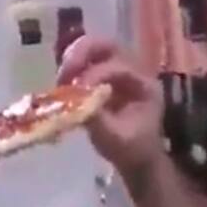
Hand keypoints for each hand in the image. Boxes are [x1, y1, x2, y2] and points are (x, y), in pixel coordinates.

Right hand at [57, 36, 165, 174]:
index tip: (76, 92)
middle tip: (64, 72)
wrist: (138, 161)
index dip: (95, 75)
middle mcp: (134, 72)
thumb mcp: (114, 140)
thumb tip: (75, 103)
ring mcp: (119, 73)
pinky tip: (63, 85)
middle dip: (83, 53)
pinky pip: (87, 63)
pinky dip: (73, 69)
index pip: (119, 67)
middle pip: (107, 46)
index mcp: (145, 85)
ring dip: (75, 59)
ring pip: (95, 50)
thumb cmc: (131, 151)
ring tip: (61, 79)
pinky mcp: (105, 79)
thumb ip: (96, 120)